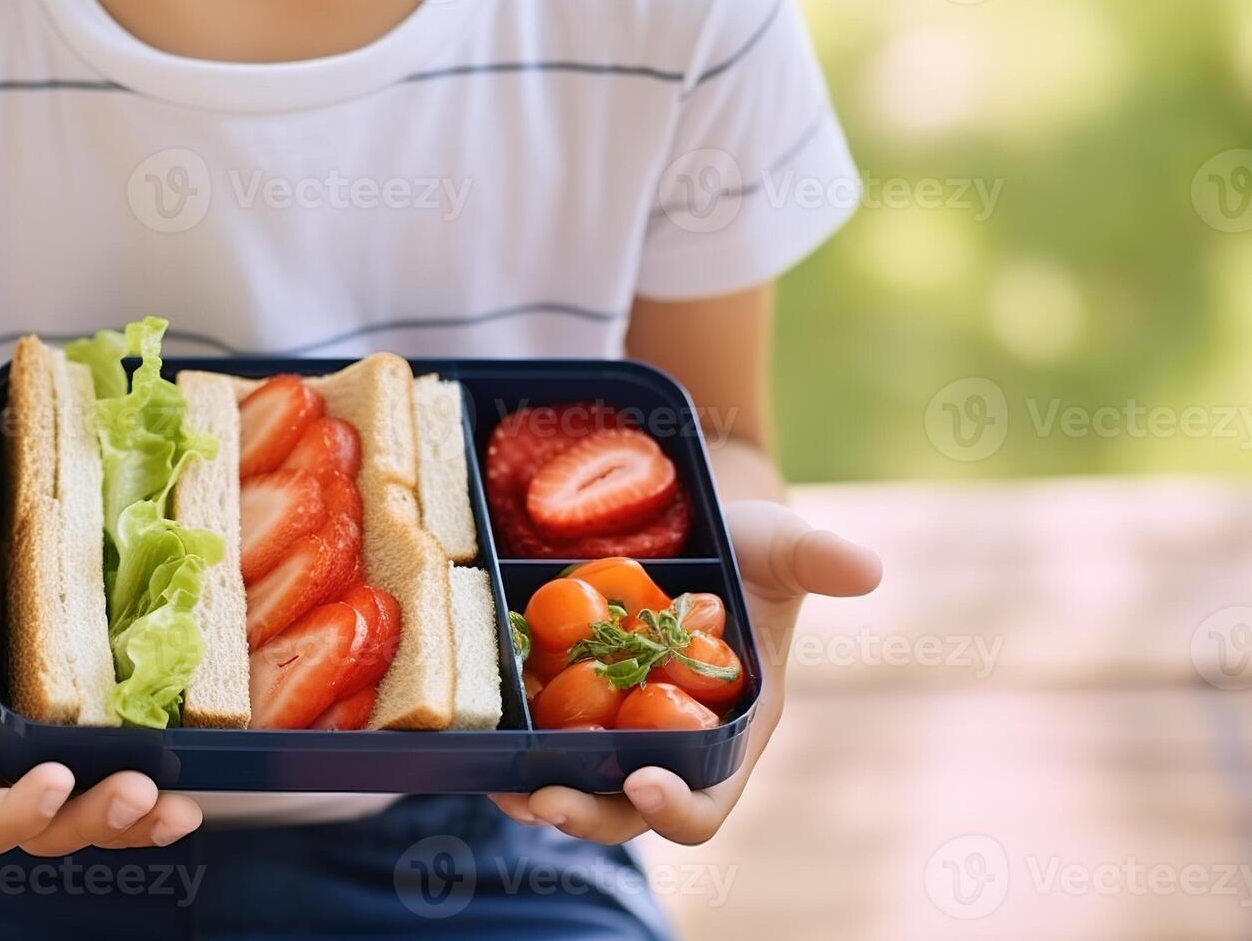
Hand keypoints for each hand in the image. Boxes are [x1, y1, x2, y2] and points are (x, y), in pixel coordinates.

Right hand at [0, 520, 201, 854]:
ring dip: (130, 823)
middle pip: (37, 830)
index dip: (13, 812)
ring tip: (181, 811)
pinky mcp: (60, 733)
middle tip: (140, 792)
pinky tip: (192, 780)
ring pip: (78, 818)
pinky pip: (102, 778)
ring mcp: (21, 757)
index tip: (56, 779)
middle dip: (90, 821)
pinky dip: (146, 790)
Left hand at [489, 500, 881, 844]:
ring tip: (500, 789)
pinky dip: (508, 752)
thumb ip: (814, 557)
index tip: (646, 783)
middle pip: (626, 812)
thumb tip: (866, 567)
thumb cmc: (746, 547)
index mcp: (730, 734)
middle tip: (545, 800)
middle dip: (587, 815)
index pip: (707, 801)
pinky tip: (477, 740)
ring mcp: (614, 732)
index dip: (677, 806)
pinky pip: (536, 744)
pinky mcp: (568, 706)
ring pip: (574, 788)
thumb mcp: (778, 546)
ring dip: (535, 797)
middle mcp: (668, 747)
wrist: (687, 529)